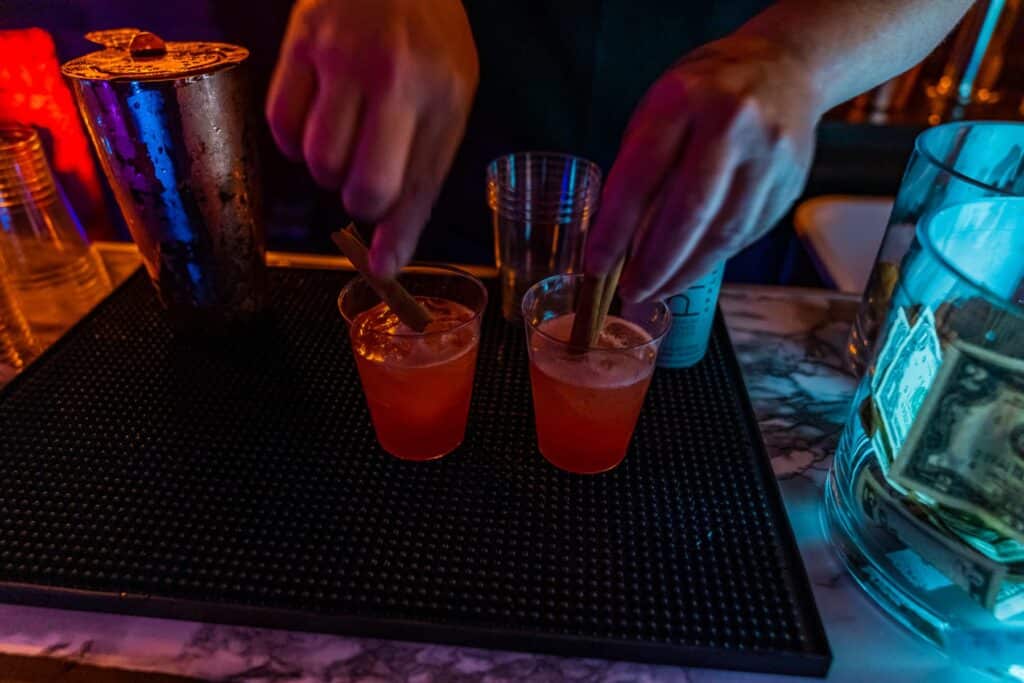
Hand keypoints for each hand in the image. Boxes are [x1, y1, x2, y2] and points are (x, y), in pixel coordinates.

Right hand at [266, 0, 478, 276]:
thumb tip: (387, 249)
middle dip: (361, 200)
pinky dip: (294, 140)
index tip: (381, 269)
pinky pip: (281, 126)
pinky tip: (315, 117)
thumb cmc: (426, 35)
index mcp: (444, 95)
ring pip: (318, 161)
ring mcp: (343, 58)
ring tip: (343, 136)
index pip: (420, 186)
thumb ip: (422, 168)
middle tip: (363, 179)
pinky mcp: (299, 43)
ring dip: (327, 168)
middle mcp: (396, 78)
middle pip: (364, 186)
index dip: (397, 238)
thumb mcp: (449, 94)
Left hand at [585, 36, 821, 300]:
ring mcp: (769, 155)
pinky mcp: (791, 182)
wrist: (784, 66)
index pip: (641, 176)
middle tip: (630, 292)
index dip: (615, 229)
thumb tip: (614, 238)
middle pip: (688, 213)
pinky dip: (714, 257)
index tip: (596, 266)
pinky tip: (691, 267)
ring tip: (657, 290)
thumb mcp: (659, 108)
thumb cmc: (704, 91)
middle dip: (654, 264)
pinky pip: (746, 235)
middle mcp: (733, 124)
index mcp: (684, 100)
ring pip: (723, 234)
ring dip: (685, 272)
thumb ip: (638, 166)